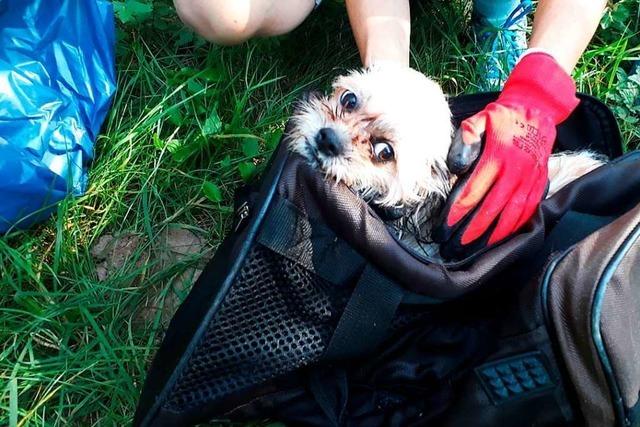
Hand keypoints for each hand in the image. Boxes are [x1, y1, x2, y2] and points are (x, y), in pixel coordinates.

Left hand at [443, 53, 579, 246]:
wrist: (538, 111)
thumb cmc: (501, 118)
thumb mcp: (479, 119)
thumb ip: (465, 139)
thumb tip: (456, 166)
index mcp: (497, 156)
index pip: (472, 192)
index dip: (456, 213)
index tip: (442, 229)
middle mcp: (516, 172)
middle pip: (489, 210)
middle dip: (469, 232)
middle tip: (451, 247)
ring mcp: (531, 181)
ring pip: (510, 216)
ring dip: (490, 237)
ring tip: (471, 250)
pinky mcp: (541, 186)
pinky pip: (527, 213)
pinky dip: (512, 230)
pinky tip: (497, 241)